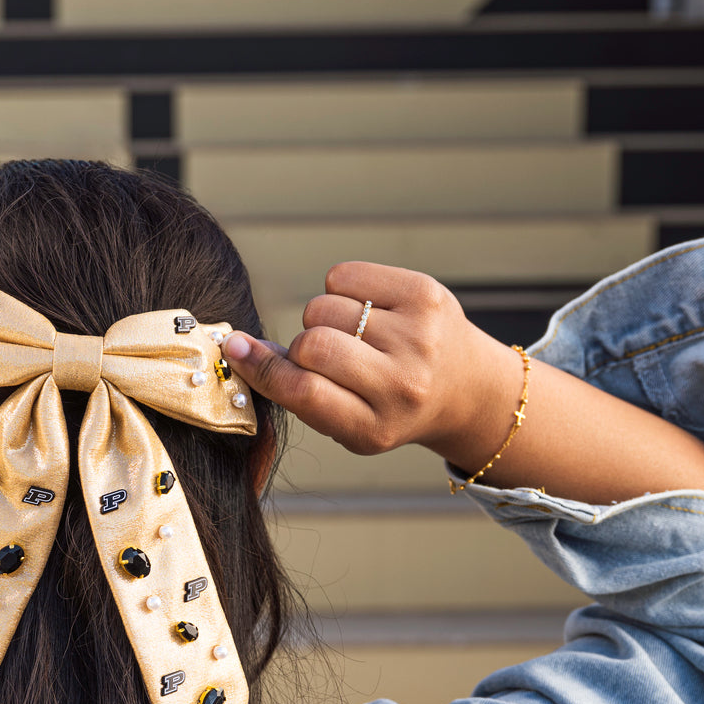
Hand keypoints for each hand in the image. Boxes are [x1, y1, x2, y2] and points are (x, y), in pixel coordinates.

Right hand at [221, 261, 520, 462]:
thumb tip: (239, 347)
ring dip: (323, 319)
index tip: (236, 351)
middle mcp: (403, 384)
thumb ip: (297, 392)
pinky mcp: (424, 295)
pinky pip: (344, 276)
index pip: (305, 393)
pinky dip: (341, 289)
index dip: (264, 369)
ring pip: (323, 307)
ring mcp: (418, 336)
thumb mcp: (348, 422)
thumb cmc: (392, 406)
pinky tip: (367, 311)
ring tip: (354, 337)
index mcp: (377, 428)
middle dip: (302, 346)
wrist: (467, 388)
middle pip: (312, 345)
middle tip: (323, 357)